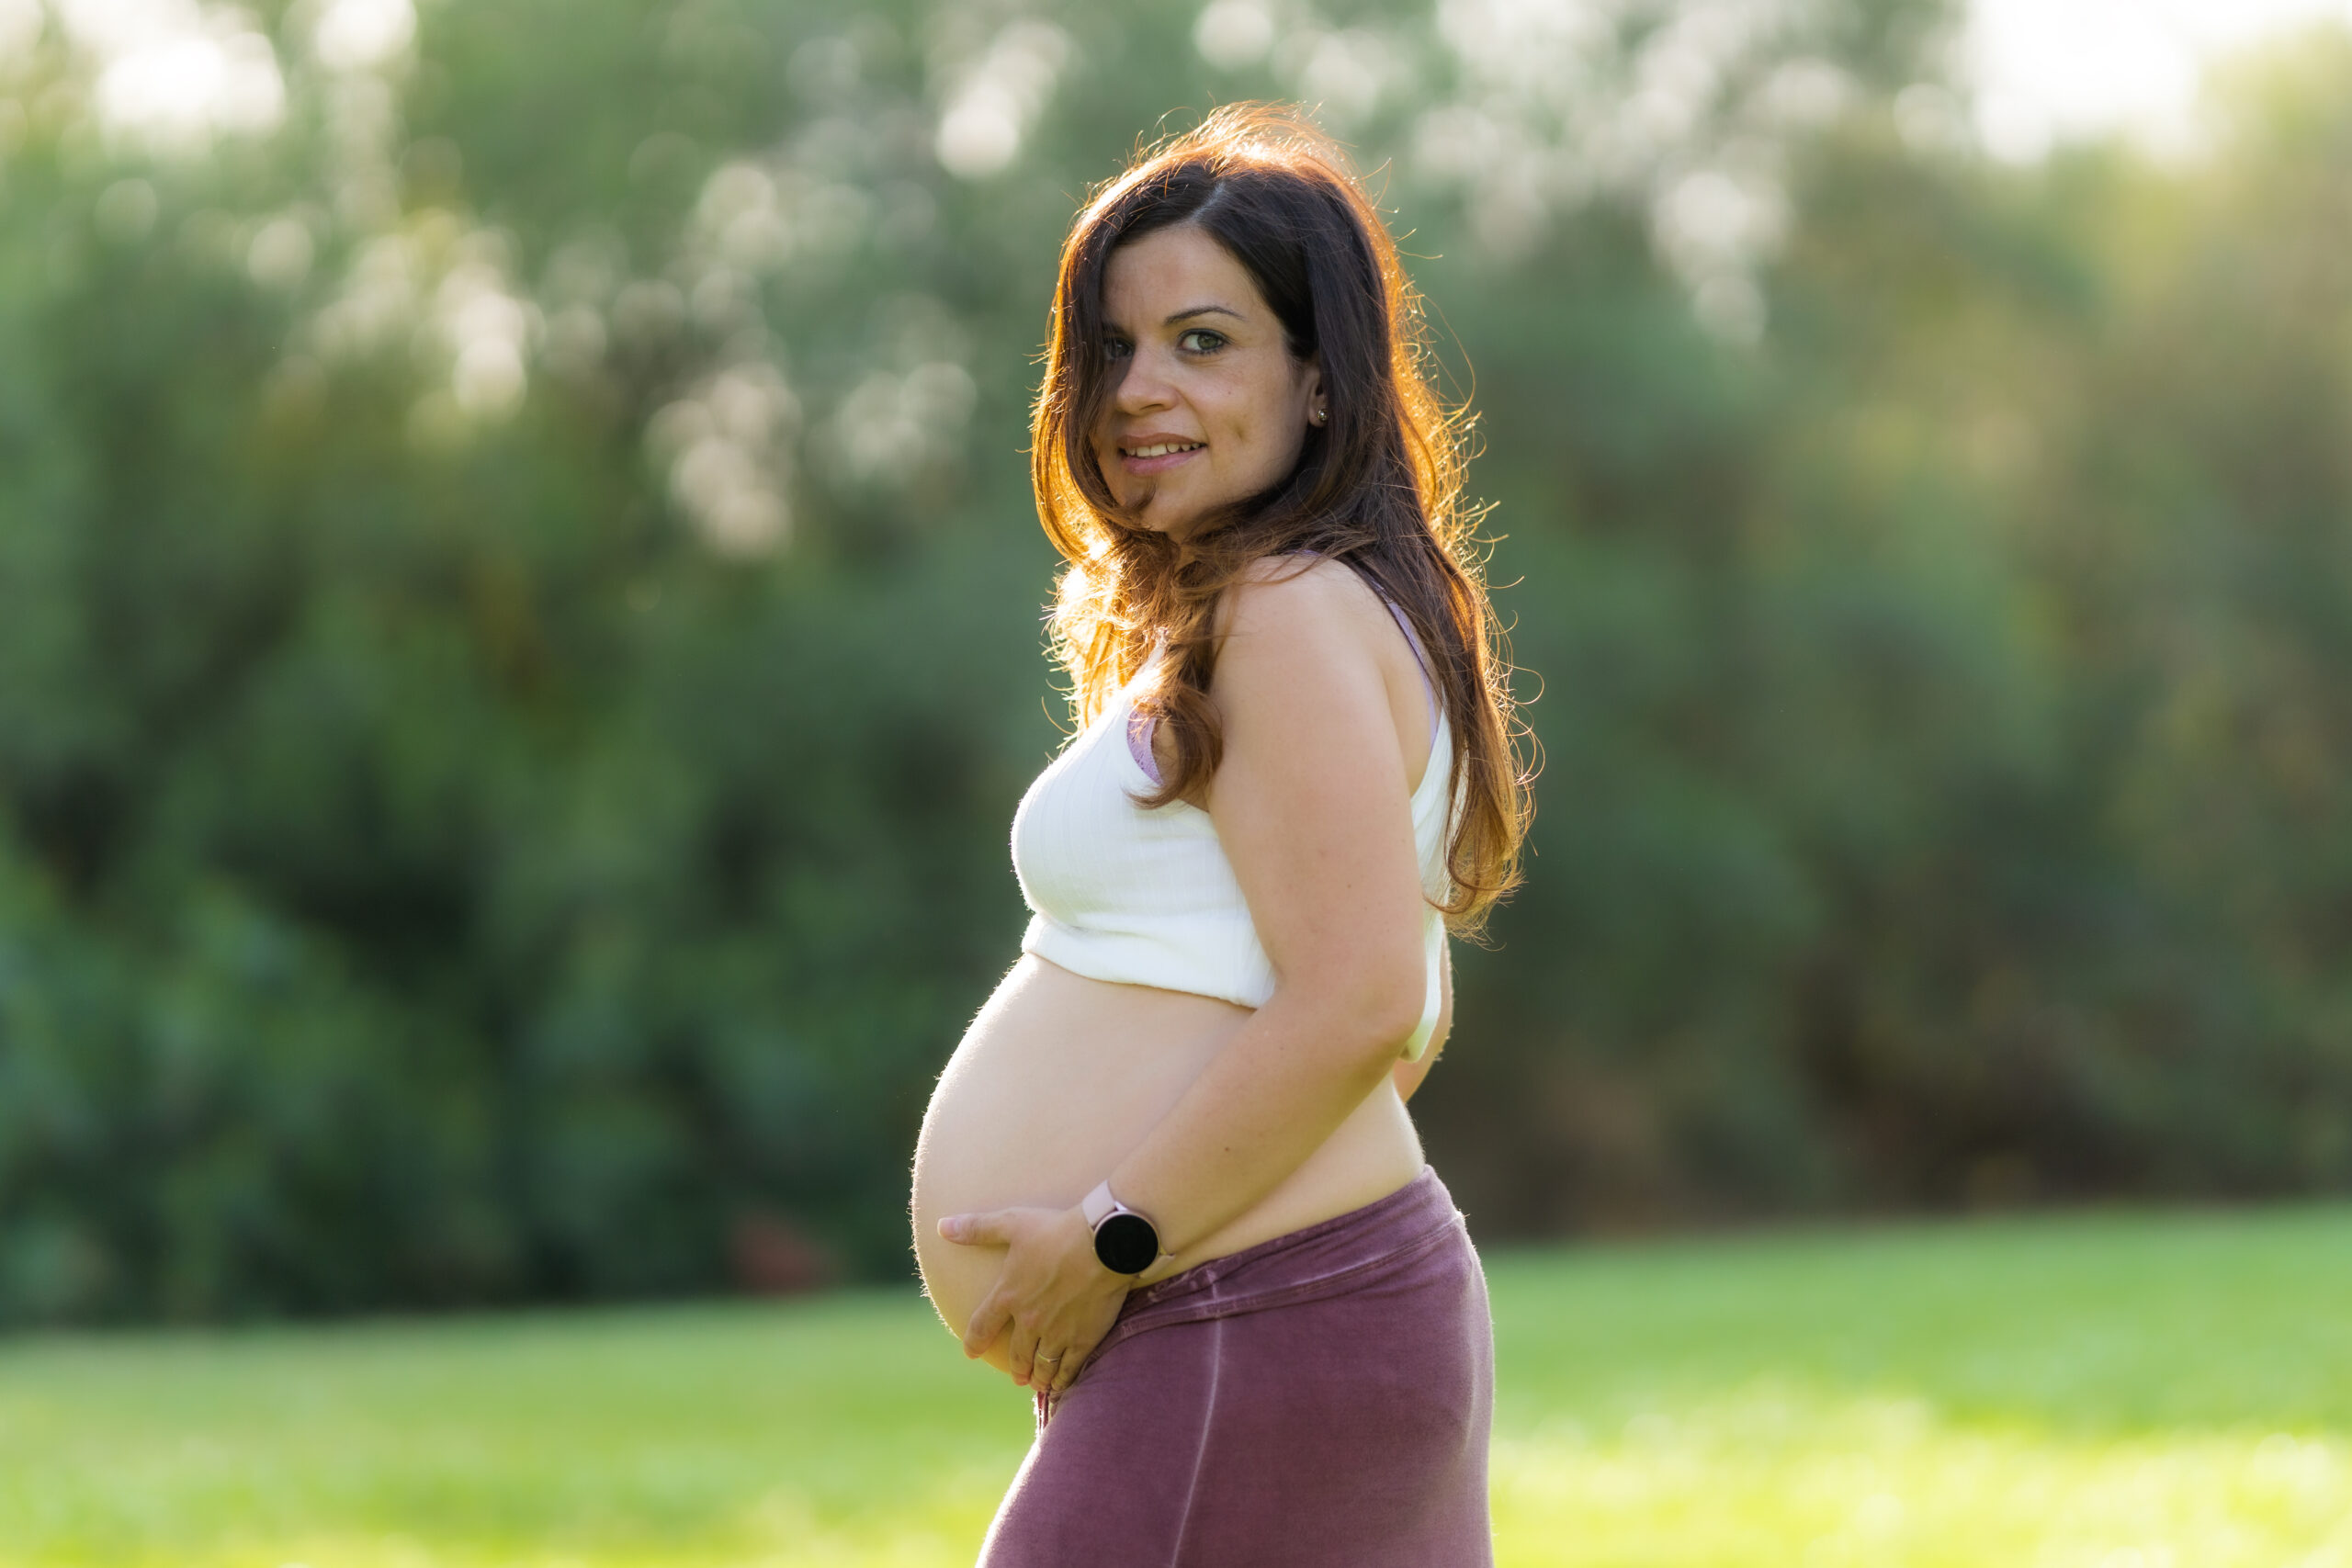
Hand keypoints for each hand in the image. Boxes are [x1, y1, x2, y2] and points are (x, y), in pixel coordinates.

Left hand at [938, 1204, 1133, 1395]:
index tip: (971, 1352)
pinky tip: (1062, 1382)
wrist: (1104, 1244)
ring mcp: (1057, 1333)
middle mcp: (1030, 1321)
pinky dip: (1063, 1378)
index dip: (974, 1342)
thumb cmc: (1057, 1231)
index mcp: (1009, 1295)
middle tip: (1018, 1374)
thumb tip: (942, 1226)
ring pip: (1042, 1365)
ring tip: (1038, 1382)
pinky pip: (1069, 1368)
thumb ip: (977, 1228)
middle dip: (1016, 1367)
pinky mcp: (1083, 1339)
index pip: (982, 1326)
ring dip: (1038, 1376)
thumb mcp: (1013, 1223)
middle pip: (1017, 1354)